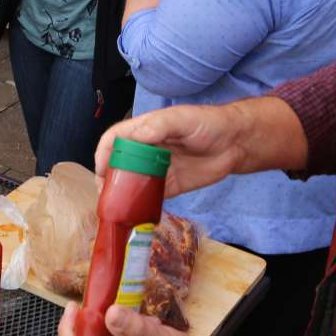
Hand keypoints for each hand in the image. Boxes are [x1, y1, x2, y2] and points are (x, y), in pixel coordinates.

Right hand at [92, 103, 256, 197]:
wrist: (236, 143)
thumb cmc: (208, 123)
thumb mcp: (181, 119)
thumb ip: (158, 126)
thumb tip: (136, 138)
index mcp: (144, 130)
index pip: (114, 140)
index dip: (103, 153)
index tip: (100, 170)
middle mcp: (146, 150)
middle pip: (118, 164)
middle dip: (107, 178)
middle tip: (105, 196)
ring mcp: (157, 169)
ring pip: (131, 182)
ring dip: (121, 195)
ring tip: (114, 209)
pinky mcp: (171, 186)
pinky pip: (150, 197)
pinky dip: (140, 206)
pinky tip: (134, 216)